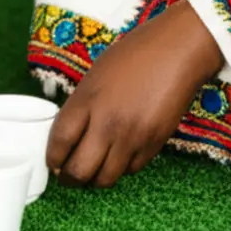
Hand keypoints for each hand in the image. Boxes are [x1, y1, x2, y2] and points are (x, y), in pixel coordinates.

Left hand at [45, 0, 223, 187]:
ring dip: (96, 178)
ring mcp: (132, 137)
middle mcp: (107, 124)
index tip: (53, 162)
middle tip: (69, 175)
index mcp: (86, 101)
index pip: (59, 143)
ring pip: (106, 179)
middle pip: (79, 171)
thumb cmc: (134, 56)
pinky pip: (131, 170)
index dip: (52, 158)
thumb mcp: (94, 76)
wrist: (177, 51)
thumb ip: (80, 107)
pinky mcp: (154, 145)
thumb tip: (68, 136)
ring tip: (94, 168)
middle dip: (70, 179)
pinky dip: (122, 168)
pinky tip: (120, 154)